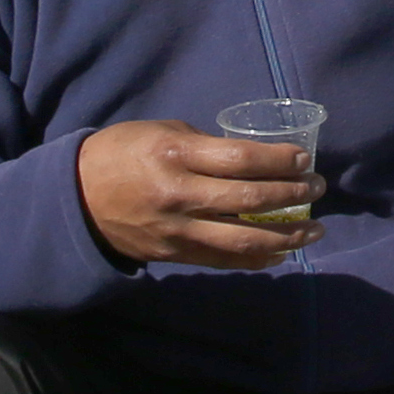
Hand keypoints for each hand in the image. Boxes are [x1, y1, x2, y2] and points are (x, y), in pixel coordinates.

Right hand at [71, 118, 322, 267]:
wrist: (75, 199)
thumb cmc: (121, 154)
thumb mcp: (160, 132)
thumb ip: (204, 145)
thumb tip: (250, 159)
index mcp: (174, 154)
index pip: (240, 159)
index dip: (278, 161)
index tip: (303, 159)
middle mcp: (178, 194)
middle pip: (249, 198)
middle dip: (292, 194)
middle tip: (318, 187)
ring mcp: (177, 230)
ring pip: (244, 238)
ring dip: (287, 235)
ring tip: (315, 229)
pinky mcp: (175, 255)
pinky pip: (225, 260)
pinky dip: (258, 258)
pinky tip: (282, 252)